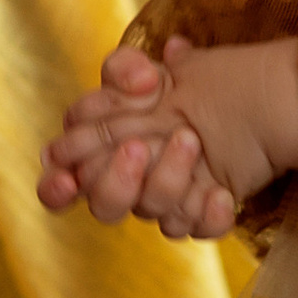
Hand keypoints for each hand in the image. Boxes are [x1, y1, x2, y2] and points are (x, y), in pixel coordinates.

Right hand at [38, 35, 297, 242]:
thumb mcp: (145, 70)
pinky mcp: (201, 214)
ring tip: (191, 141)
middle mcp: (128, 187)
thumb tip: (138, 78)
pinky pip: (201, 229)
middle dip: (115, 181)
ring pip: (155, 214)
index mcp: (98, 157)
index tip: (66, 180)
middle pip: (104, 207)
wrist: (241, 100)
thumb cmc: (176, 89)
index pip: (61, 183)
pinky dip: (209, 215)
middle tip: (137, 147)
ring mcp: (165, 204)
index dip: (56, 187)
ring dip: (168, 180)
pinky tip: (222, 194)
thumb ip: (125, 68)